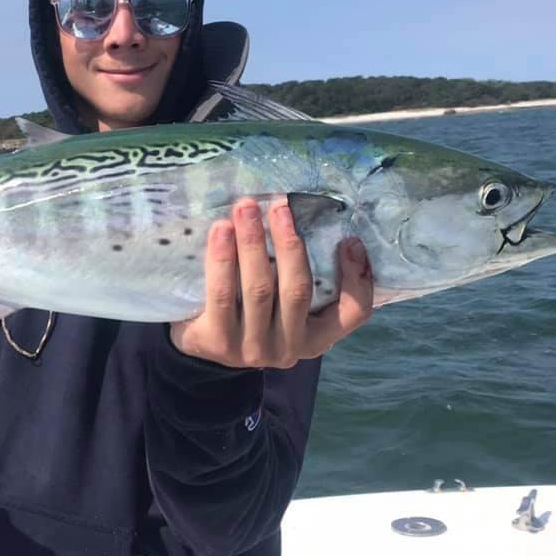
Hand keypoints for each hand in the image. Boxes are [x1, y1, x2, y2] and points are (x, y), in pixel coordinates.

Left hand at [169, 198, 372, 368]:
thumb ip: (296, 272)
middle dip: (289, 243)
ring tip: (246, 208)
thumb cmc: (247, 310)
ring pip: (259, 289)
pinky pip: (222, 294)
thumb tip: (307, 217)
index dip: (358, 279)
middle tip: (280, 206)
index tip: (351, 240)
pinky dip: (222, 258)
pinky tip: (221, 231)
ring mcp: (252, 349)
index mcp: (313, 337)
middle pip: (297, 291)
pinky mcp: (218, 343)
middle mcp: (287, 348)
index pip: (353, 313)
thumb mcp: (279, 301)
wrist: (197, 345)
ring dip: (253, 242)